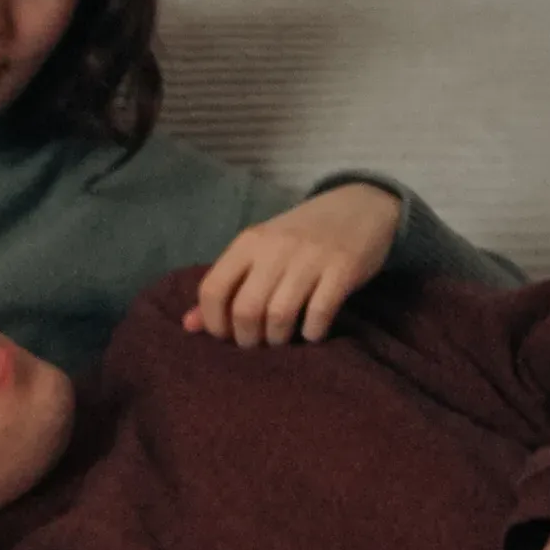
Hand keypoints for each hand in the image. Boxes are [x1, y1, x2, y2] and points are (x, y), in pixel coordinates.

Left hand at [184, 184, 402, 347]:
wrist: (361, 206)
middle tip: (258, 343)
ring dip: (278, 340)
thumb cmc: (301, 238)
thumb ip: (226, 286)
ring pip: (279, 316)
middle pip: (245, 310)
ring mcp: (311, 257)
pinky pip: (318, 314)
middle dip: (247, 339)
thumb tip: (188, 325)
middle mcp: (276, 247)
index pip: (212, 290)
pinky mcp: (343, 268)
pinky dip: (311, 333)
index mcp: (249, 242)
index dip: (214, 323)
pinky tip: (311, 332)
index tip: (226, 335)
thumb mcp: (260, 252)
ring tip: (282, 339)